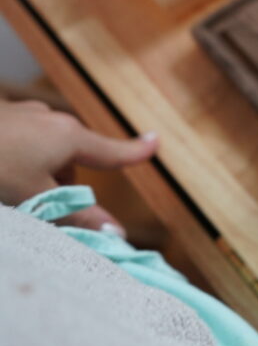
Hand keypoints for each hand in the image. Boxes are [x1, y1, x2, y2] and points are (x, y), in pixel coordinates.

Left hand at [0, 100, 157, 231]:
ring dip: (38, 168)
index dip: (136, 151)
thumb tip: (116, 233)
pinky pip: (23, 138)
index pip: (112, 150)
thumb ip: (76, 214)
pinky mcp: (2, 114)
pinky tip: (0, 166)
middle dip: (65, 181)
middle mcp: (51, 118)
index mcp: (68, 136)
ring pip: (46, 147)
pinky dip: (18, 155)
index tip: (155, 142)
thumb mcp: (34, 197)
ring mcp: (24, 112)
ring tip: (8, 189)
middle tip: (40, 207)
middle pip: (74, 155)